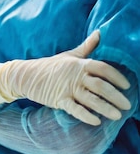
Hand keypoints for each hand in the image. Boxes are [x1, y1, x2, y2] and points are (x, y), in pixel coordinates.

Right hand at [0, 31, 130, 125]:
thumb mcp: (69, 55)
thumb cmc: (50, 65)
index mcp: (79, 63)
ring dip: (106, 108)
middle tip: (128, 105)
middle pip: (100, 86)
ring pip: (91, 99)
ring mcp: (66, 88)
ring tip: (117, 115)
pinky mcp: (58, 100)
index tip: (127, 86)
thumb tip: (100, 32)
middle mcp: (75, 75)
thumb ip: (87, 46)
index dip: (117, 77)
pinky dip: (86, 116)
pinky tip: (96, 121)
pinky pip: (75, 109)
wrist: (26, 75)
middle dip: (116, 96)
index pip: (103, 69)